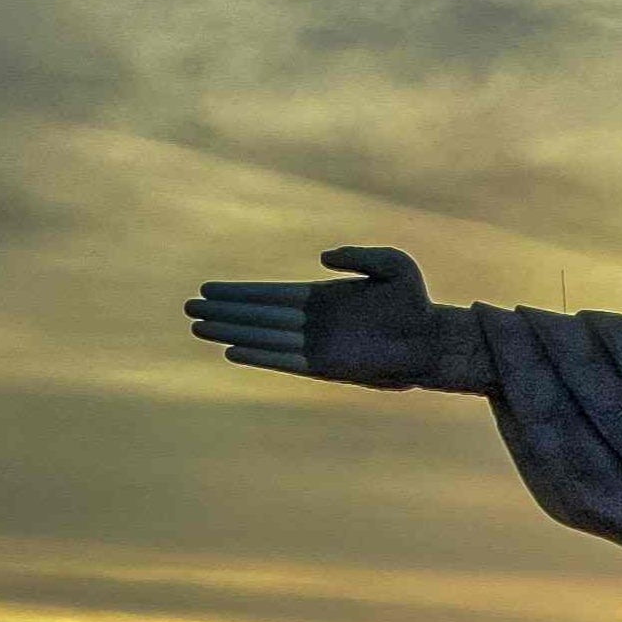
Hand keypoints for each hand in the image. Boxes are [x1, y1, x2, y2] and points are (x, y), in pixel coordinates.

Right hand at [182, 244, 440, 386]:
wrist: (433, 340)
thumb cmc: (416, 301)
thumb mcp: (393, 265)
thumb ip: (358, 256)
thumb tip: (321, 260)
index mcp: (322, 296)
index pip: (270, 294)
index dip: (239, 293)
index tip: (209, 290)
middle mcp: (313, 320)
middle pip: (258, 315)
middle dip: (224, 311)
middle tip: (188, 309)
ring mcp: (317, 343)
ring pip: (264, 336)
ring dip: (231, 332)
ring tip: (197, 328)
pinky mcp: (327, 366)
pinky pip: (285, 360)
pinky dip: (259, 355)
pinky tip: (232, 350)